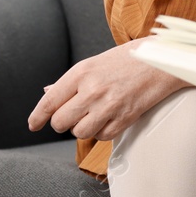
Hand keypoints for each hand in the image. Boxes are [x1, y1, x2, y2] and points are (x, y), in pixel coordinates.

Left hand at [28, 37, 187, 140]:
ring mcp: (108, 105)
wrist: (161, 61)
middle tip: (72, 116)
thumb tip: (47, 94)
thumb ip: (69, 82)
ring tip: (94, 115)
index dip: (37, 117)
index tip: (33, 125)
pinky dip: (102, 131)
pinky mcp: (124, 118)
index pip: (49, 102)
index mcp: (81, 72)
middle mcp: (91, 90)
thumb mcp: (94, 64)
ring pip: (79, 132)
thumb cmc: (127, 60)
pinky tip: (110, 117)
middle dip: (63, 122)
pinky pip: (102, 136)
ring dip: (83, 128)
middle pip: (60, 122)